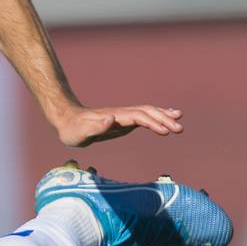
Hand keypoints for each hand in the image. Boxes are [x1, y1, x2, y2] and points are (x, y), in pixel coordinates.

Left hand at [53, 104, 182, 147]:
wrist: (66, 121)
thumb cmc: (72, 130)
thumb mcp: (80, 132)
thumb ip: (95, 126)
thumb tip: (111, 119)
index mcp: (114, 117)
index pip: (138, 117)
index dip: (152, 122)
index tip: (165, 131)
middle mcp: (121, 114)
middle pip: (147, 113)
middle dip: (163, 119)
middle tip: (180, 129)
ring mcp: (123, 117)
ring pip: (147, 113)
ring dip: (163, 116)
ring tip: (179, 120)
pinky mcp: (124, 122)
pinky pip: (144, 118)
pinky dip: (157, 118)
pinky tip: (167, 121)